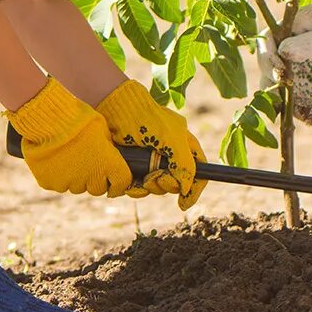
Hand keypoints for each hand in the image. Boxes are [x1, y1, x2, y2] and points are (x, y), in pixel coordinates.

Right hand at [4, 77, 132, 196]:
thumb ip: (107, 148)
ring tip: (68, 156)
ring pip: (76, 187)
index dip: (118, 185)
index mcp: (109, 164)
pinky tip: (55, 159)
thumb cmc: (79, 119)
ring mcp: (69, 183)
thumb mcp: (102, 129)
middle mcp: (91, 178)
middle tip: (88, 163)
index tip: (115, 184)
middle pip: (97, 189)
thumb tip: (108, 155)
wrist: (49, 120)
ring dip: (76, 177)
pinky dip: (57, 175)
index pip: (121, 184)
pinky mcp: (50, 183)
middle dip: (95, 179)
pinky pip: (57, 184)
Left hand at [96, 80, 206, 209]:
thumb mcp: (172, 138)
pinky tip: (130, 184)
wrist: (113, 109)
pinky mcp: (132, 166)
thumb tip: (185, 188)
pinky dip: (135, 188)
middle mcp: (168, 154)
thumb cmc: (145, 118)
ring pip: (156, 187)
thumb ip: (185, 164)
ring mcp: (149, 160)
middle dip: (166, 185)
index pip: (198, 170)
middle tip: (156, 178)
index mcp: (183, 144)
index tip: (184, 202)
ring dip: (150, 187)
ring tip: (142, 178)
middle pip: (175, 183)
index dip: (194, 188)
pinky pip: (138, 186)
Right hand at [274, 2, 311, 121]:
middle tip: (281, 98)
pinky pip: (303, 94)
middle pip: (274, 62)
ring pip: (286, 82)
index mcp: (302, 21)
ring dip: (285, 99)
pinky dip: (302, 107)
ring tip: (295, 113)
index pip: (271, 37)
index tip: (278, 70)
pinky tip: (311, 118)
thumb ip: (309, 45)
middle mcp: (302, 40)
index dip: (267, 55)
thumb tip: (281, 52)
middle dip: (273, 81)